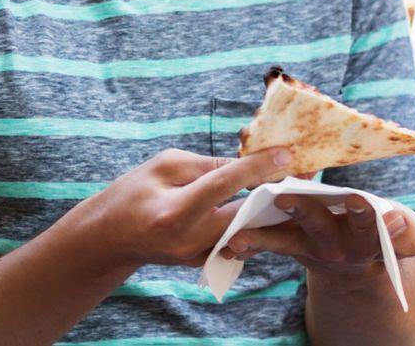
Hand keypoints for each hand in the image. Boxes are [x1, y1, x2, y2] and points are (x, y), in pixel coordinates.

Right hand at [72, 148, 295, 269]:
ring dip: (269, 208)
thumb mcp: (165, 165)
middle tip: (304, 172)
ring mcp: (197, 256)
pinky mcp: (203, 262)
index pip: (225, 184)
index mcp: (176, 210)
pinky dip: (252, 222)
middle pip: (246, 214)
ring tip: (292, 185)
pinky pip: (236, 239)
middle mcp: (189, 239)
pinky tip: (269, 205)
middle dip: (275, 191)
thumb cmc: (133, 192)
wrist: (110, 237)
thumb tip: (246, 162)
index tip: (286, 153)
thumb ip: (207, 164)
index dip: (257, 167)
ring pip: (247, 230)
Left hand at [217, 192, 414, 277]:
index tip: (359, 202)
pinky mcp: (288, 244)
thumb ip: (404, 230)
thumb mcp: (404, 233)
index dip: (365, 215)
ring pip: (283, 239)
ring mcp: (309, 246)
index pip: (368, 225)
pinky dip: (249, 242)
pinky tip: (230, 243)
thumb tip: (394, 221)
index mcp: (366, 237)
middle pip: (319, 226)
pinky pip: (266, 243)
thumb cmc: (382, 233)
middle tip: (285, 196)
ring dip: (261, 235)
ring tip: (240, 236)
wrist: (356, 267)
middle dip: (303, 210)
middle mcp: (335, 244)